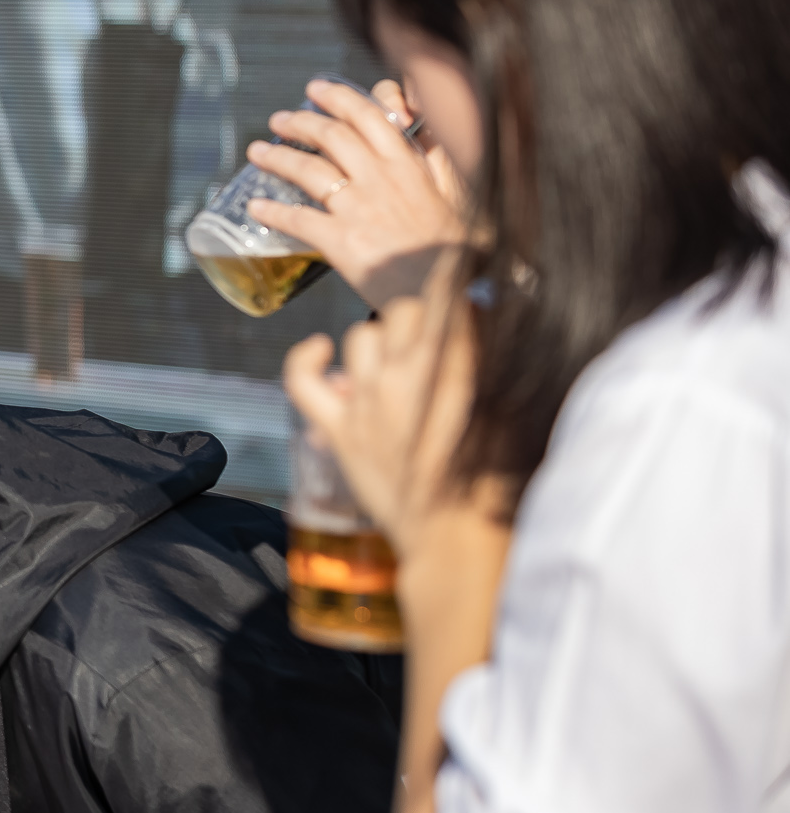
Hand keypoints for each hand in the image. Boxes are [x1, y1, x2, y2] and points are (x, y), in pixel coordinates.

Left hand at [244, 79, 468, 310]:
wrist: (451, 291)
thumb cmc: (456, 247)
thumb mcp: (457, 193)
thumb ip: (434, 160)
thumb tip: (419, 130)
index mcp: (409, 164)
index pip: (369, 115)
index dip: (338, 98)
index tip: (316, 89)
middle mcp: (381, 179)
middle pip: (332, 135)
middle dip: (300, 121)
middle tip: (279, 118)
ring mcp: (359, 208)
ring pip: (308, 170)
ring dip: (278, 157)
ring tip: (257, 151)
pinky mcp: (342, 240)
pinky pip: (298, 220)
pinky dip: (273, 212)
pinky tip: (256, 208)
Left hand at [282, 250, 479, 557]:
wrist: (458, 541)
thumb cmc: (497, 481)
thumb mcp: (512, 410)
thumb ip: (493, 359)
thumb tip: (479, 314)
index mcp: (457, 366)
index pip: (447, 292)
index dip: (453, 276)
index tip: (460, 272)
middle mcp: (406, 374)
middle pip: (403, 310)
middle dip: (422, 317)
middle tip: (437, 341)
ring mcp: (366, 401)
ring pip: (360, 336)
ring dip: (379, 341)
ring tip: (400, 361)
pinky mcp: (338, 430)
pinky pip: (301, 378)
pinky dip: (306, 357)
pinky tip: (320, 348)